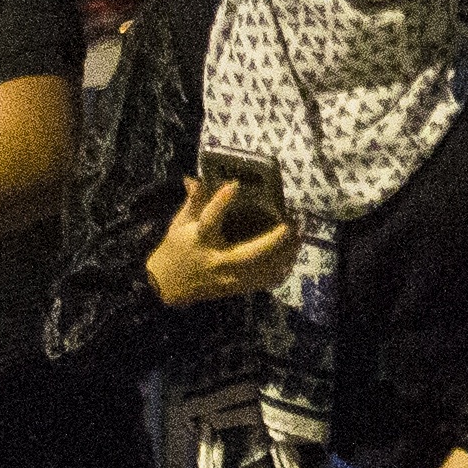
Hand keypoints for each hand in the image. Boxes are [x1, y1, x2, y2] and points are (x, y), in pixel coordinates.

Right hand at [149, 176, 303, 307]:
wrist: (167, 286)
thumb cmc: (176, 249)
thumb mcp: (180, 223)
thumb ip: (193, 202)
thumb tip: (194, 178)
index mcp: (200, 239)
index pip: (210, 219)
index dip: (222, 201)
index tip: (235, 184)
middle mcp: (217, 260)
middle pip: (249, 253)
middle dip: (273, 239)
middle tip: (290, 223)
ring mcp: (229, 278)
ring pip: (263, 270)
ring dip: (284, 254)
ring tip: (300, 236)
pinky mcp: (236, 288)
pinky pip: (264, 283)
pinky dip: (280, 271)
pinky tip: (291, 257)